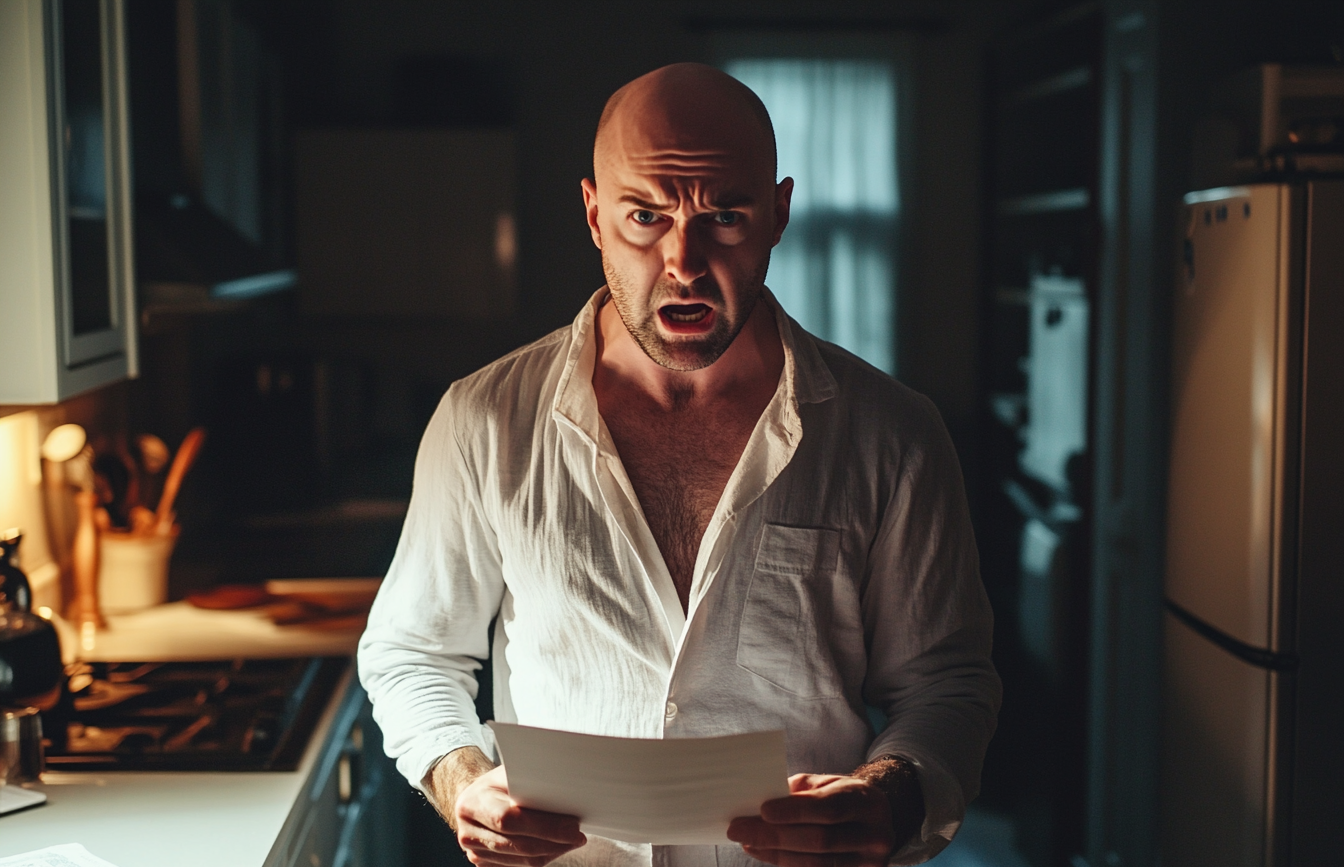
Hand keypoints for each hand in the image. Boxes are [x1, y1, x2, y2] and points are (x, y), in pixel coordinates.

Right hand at [452, 765, 586, 865]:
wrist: (475, 799)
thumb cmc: (498, 783)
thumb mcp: (509, 774)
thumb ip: (529, 782)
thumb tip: (567, 791)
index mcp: (471, 804)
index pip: (509, 820)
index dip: (544, 826)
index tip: (572, 825)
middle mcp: (468, 832)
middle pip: (518, 844)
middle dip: (554, 841)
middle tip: (578, 835)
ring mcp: (474, 852)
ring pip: (522, 860)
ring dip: (552, 851)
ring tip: (572, 839)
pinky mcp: (484, 864)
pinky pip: (520, 866)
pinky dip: (542, 857)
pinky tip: (556, 845)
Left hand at [726, 773, 897, 866]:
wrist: (876, 819)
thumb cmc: (843, 796)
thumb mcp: (826, 783)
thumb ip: (799, 792)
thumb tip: (760, 804)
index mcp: (866, 802)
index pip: (828, 809)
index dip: (794, 811)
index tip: (762, 810)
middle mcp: (875, 835)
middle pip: (819, 840)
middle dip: (774, 836)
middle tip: (738, 830)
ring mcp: (870, 863)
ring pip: (816, 864)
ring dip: (775, 854)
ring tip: (748, 842)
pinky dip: (787, 864)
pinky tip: (766, 853)